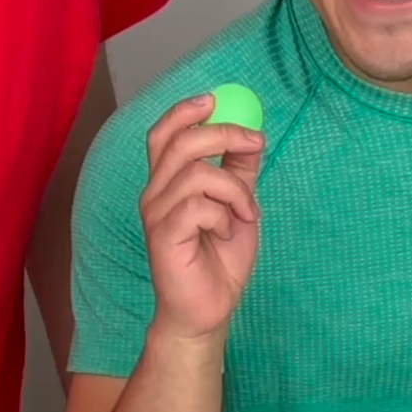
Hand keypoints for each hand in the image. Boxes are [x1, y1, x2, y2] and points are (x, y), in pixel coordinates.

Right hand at [140, 96, 262, 339]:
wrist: (208, 312)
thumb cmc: (218, 261)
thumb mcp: (239, 207)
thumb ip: (240, 173)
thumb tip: (253, 136)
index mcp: (168, 183)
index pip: (164, 134)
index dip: (185, 111)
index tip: (216, 99)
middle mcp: (155, 193)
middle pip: (180, 142)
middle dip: (223, 134)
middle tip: (256, 143)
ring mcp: (156, 214)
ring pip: (196, 173)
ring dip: (234, 190)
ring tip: (245, 215)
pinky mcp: (163, 236)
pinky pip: (198, 206)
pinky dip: (224, 215)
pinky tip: (228, 232)